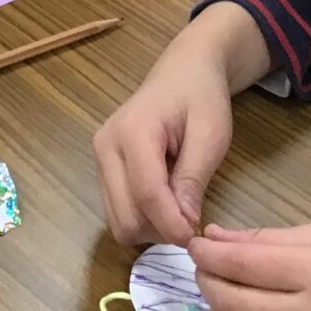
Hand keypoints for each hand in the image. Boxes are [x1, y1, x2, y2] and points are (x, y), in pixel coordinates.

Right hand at [94, 5, 265, 245]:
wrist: (183, 72)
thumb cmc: (201, 97)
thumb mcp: (211, 134)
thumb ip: (194, 177)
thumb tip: (183, 224)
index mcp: (133, 132)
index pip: (146, 194)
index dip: (171, 224)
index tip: (196, 237)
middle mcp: (106, 147)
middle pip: (125, 216)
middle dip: (160, 229)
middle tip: (191, 220)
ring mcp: (100, 158)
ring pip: (117, 220)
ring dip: (150, 228)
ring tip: (179, 206)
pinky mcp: (102, 168)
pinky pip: (117, 210)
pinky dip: (142, 218)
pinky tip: (165, 200)